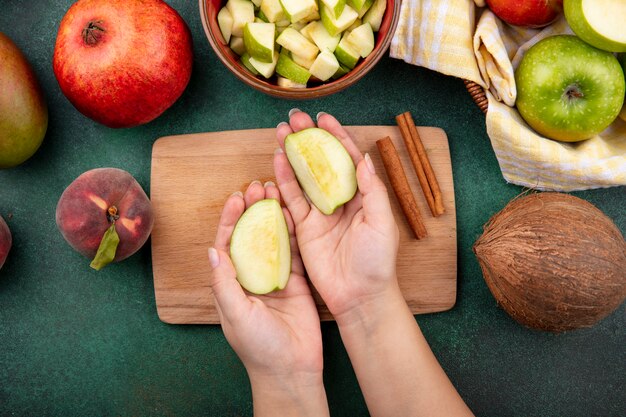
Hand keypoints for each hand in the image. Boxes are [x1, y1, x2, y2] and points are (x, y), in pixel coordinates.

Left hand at [208, 180, 327, 415]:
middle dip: (253, 210)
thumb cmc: (258, 346)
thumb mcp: (236, 315)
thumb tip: (213, 251)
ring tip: (275, 191)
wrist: (291, 369)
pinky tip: (294, 212)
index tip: (237, 198)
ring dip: (273, 215)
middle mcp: (251, 275)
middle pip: (251, 235)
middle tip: (258, 186)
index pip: (228, 244)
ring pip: (273, 238)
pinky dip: (294, 231)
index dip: (231, 220)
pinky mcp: (296, 280)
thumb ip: (225, 283)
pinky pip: (294, 250)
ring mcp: (275, 276)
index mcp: (231, 283)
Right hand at [273, 110, 400, 320]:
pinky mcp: (304, 228)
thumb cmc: (377, 261)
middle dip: (308, 139)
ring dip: (292, 153)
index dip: (335, 136)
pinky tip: (276, 161)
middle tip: (294, 118)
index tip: (323, 118)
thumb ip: (372, 190)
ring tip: (280, 131)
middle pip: (321, 162)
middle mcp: (339, 199)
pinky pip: (291, 200)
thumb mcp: (382, 223)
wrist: (359, 296)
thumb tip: (363, 158)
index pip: (346, 158)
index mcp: (362, 194)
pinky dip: (283, 180)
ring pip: (303, 176)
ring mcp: (320, 213)